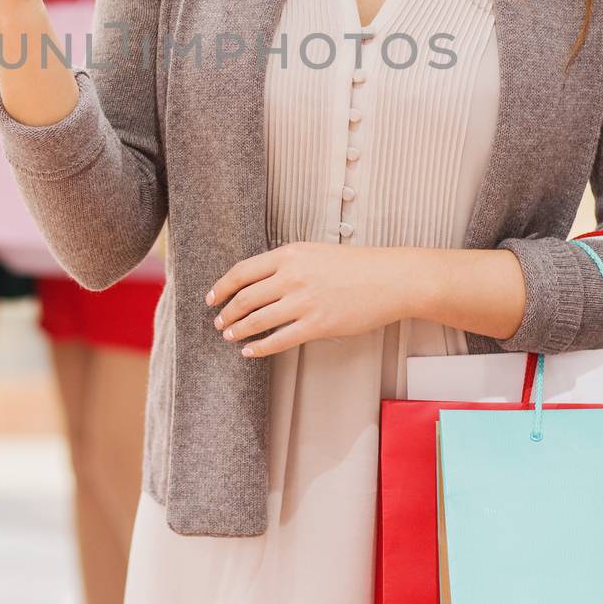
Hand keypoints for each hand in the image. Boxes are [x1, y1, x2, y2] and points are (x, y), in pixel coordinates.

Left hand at [206, 243, 408, 357]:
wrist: (390, 279)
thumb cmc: (356, 266)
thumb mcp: (315, 253)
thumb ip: (288, 265)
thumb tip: (261, 283)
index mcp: (289, 254)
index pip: (242, 271)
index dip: (221, 287)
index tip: (212, 298)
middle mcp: (292, 276)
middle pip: (245, 298)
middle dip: (227, 313)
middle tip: (219, 322)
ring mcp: (304, 301)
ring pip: (257, 319)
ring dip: (238, 330)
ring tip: (230, 336)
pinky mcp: (318, 324)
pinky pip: (279, 339)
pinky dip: (260, 347)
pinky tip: (250, 350)